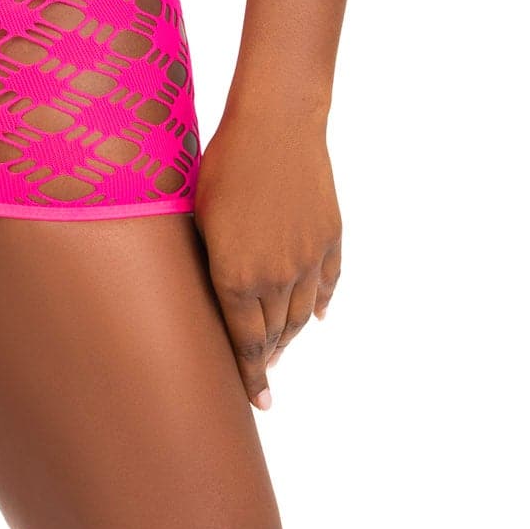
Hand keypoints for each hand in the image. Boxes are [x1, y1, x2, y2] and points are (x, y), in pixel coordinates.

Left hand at [191, 100, 341, 411]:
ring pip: (300, 315)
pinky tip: (316, 315)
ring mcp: (307, 260)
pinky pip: (326, 285)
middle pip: (273, 334)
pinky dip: (320, 304)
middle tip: (260, 369)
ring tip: (280, 345)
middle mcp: (275, 278)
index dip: (250, 377)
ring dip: (289, 333)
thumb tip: (214, 294)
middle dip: (266, 355)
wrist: (276, 125)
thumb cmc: (222, 163)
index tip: (258, 403)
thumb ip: (209, 262)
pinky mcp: (330, 240)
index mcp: (235, 277)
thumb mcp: (199, 216)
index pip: (244, 344)